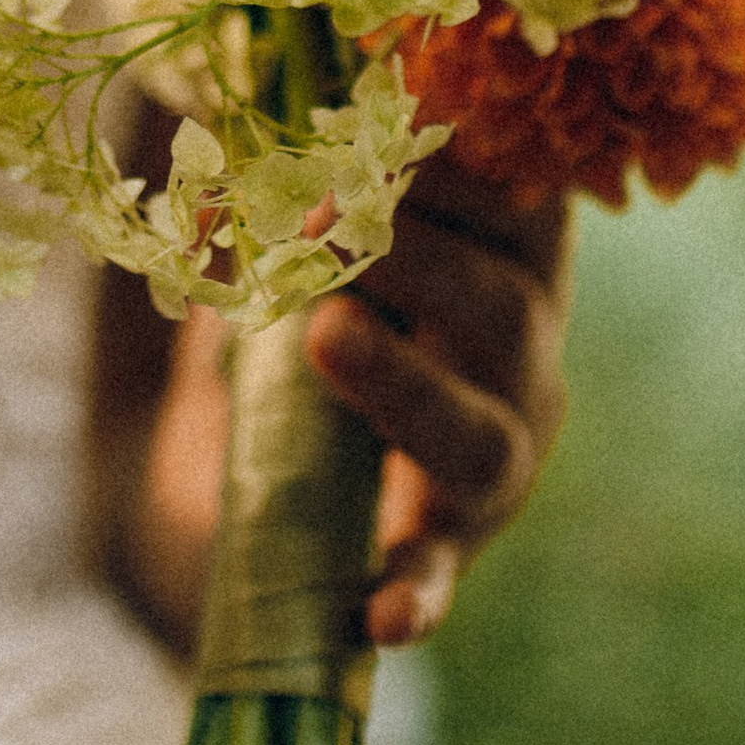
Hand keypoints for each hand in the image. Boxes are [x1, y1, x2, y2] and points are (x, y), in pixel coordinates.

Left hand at [104, 152, 569, 658]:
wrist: (277, 463)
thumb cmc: (309, 306)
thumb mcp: (301, 241)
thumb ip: (283, 194)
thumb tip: (218, 161)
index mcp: (513, 261)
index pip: (520, 202)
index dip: (454, 164)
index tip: (372, 129)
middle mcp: (526, 359)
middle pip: (508, 310)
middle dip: (415, 260)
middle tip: (320, 221)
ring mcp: (494, 461)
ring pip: (481, 435)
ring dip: (402, 381)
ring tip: (321, 335)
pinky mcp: (440, 550)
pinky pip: (436, 575)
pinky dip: (413, 591)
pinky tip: (382, 615)